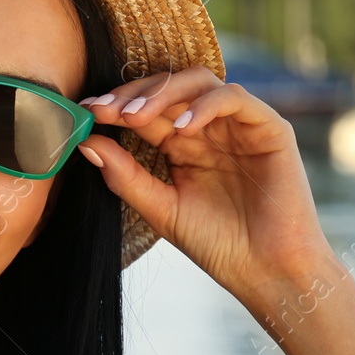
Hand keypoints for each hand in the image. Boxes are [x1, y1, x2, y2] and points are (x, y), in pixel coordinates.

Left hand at [76, 67, 332, 302]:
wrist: (265, 271)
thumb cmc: (217, 244)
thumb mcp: (161, 209)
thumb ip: (125, 176)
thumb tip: (86, 142)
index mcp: (181, 144)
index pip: (144, 110)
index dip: (114, 106)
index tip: (85, 112)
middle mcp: (209, 128)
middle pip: (168, 88)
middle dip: (133, 94)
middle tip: (105, 109)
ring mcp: (239, 125)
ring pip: (199, 82)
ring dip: (163, 94)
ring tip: (135, 116)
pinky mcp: (269, 127)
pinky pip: (235, 98)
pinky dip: (204, 106)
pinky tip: (181, 130)